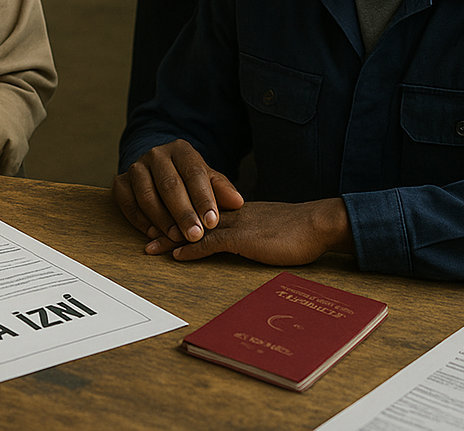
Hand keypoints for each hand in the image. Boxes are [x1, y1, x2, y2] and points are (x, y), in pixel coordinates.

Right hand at [113, 139, 243, 246]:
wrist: (158, 167)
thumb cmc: (188, 177)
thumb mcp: (207, 179)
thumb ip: (221, 189)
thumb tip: (237, 202)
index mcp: (181, 150)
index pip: (193, 173)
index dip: (203, 199)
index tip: (212, 222)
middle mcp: (156, 155)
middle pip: (169, 184)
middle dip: (183, 213)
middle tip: (195, 236)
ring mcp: (136, 167)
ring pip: (147, 194)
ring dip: (162, 219)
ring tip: (176, 237)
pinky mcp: (121, 181)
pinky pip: (127, 202)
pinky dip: (139, 220)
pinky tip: (153, 234)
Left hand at [145, 198, 354, 265]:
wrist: (318, 223)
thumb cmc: (300, 229)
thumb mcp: (270, 226)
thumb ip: (253, 230)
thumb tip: (245, 240)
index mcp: (237, 208)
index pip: (200, 209)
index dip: (179, 215)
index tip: (160, 222)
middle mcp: (231, 212)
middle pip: (190, 215)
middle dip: (165, 225)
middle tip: (144, 234)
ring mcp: (236, 224)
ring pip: (194, 228)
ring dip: (170, 238)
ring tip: (150, 247)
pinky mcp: (244, 239)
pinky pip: (211, 243)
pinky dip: (191, 249)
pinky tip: (177, 256)